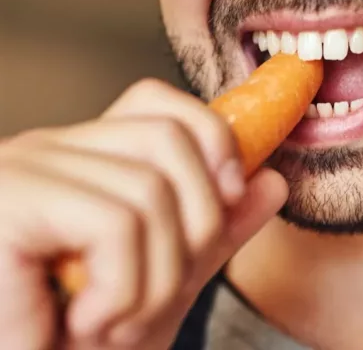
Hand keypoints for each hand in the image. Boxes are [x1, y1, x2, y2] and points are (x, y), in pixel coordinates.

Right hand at [0, 79, 288, 348]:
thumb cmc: (80, 341)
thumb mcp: (167, 279)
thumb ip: (216, 229)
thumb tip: (271, 181)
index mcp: (84, 158)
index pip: (158, 102)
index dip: (211, 135)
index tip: (232, 195)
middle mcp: (49, 149)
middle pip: (168, 136)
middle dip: (198, 224)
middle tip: (162, 294)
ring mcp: (25, 168)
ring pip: (150, 189)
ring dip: (156, 279)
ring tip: (118, 321)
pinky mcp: (9, 200)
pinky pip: (115, 224)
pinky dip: (123, 290)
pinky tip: (86, 321)